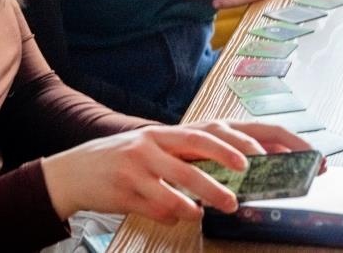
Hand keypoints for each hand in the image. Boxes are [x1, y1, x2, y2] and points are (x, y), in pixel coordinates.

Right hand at [40, 121, 316, 223]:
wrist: (75, 171)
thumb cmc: (125, 164)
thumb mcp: (158, 156)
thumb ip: (190, 165)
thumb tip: (231, 182)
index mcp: (170, 133)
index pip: (216, 128)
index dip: (244, 136)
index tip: (266, 149)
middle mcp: (157, 141)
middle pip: (199, 140)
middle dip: (228, 153)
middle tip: (250, 168)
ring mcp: (140, 161)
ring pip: (180, 172)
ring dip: (207, 190)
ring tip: (228, 204)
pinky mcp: (125, 185)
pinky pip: (156, 199)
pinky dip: (175, 209)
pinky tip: (187, 215)